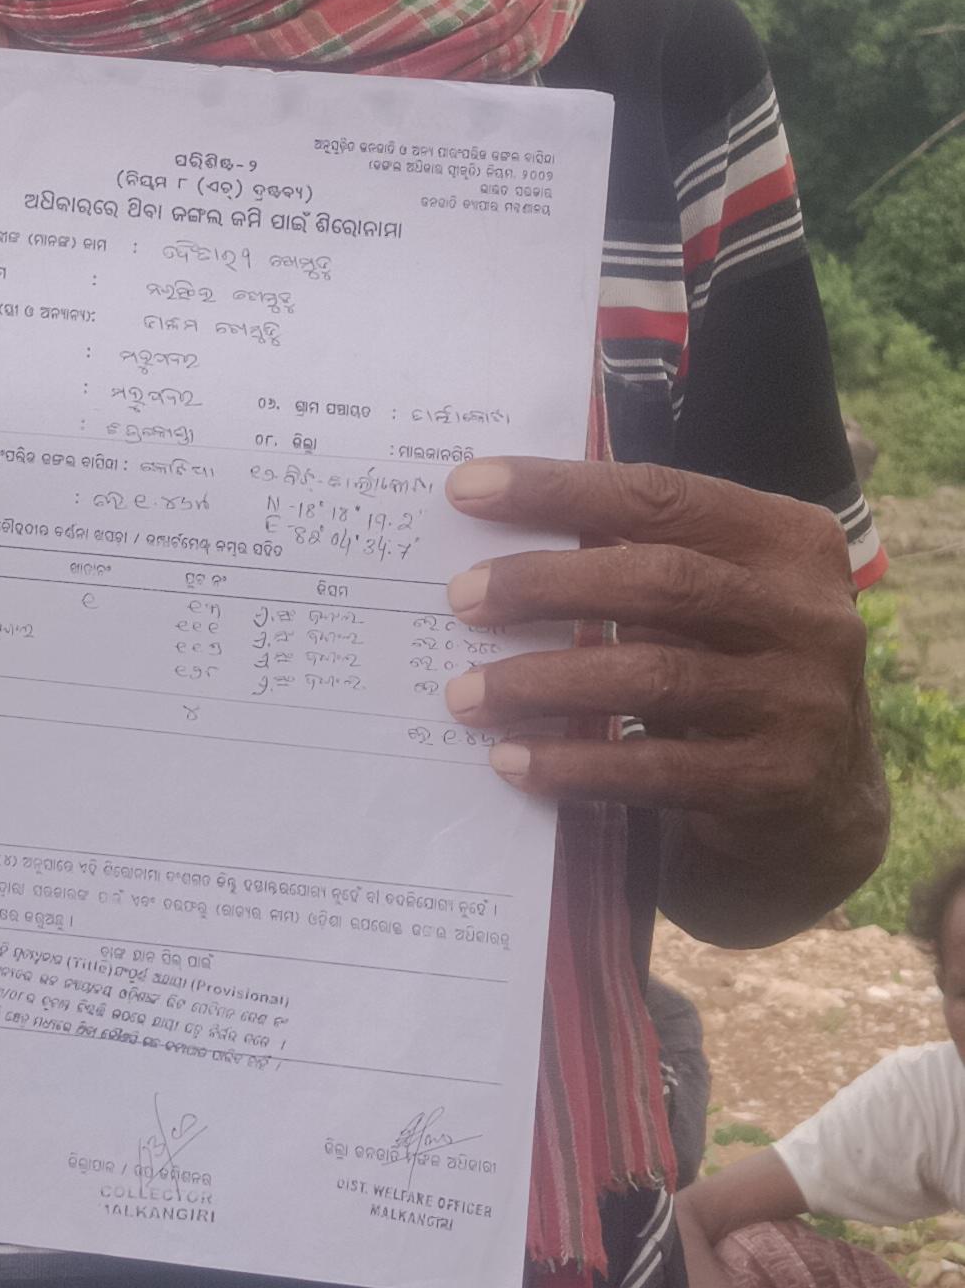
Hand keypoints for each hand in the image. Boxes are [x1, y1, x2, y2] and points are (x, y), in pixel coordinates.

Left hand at [441, 457, 884, 927]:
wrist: (825, 798)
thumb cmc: (737, 669)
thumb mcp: (714, 600)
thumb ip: (643, 560)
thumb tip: (500, 542)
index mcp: (789, 540)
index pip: (664, 496)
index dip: (562, 489)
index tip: (469, 488)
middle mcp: (810, 613)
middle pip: (661, 581)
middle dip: (546, 585)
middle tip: (461, 598)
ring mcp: (803, 700)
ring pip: (654, 677)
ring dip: (543, 683)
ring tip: (467, 693)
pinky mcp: (779, 780)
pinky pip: (658, 769)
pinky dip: (576, 764)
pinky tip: (513, 760)